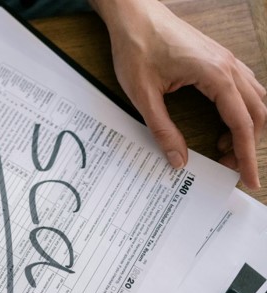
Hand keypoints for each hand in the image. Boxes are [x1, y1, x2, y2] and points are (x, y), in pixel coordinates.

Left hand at [90, 0, 265, 189]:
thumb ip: (162, 130)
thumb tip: (178, 160)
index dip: (246, 156)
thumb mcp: (143, 95)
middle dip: (247, 145)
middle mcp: (229, 66)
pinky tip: (224, 123)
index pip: (242, 124)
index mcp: (215, 75)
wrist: (134, 14)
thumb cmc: (136, 48)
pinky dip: (242, 110)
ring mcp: (227, 60)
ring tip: (221, 148)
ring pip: (256, 100)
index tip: (248, 180)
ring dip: (246, 127)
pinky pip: (245, 87)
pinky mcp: (218, 58)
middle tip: (227, 168)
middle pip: (257, 114)